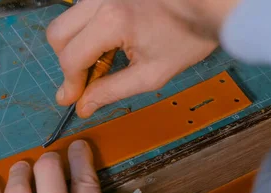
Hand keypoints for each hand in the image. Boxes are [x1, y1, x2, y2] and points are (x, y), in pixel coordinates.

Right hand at [47, 0, 237, 116]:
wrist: (212, 4)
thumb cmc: (189, 37)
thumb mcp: (152, 74)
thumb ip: (112, 91)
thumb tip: (83, 106)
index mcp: (113, 20)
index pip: (71, 57)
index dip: (70, 83)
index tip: (73, 100)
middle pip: (58, 34)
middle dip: (67, 61)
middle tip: (86, 80)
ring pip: (67, 19)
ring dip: (76, 45)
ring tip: (102, 62)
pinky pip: (84, 10)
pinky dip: (87, 30)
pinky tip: (109, 44)